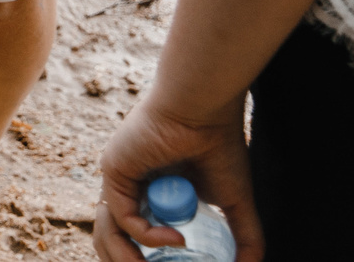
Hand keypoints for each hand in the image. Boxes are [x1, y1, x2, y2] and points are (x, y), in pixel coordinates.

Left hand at [93, 96, 262, 261]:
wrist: (204, 111)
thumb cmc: (220, 148)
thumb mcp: (235, 203)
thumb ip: (244, 237)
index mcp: (152, 197)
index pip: (134, 241)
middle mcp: (130, 190)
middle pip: (114, 242)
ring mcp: (119, 181)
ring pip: (109, 235)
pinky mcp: (113, 171)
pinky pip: (122, 216)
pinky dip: (149, 236)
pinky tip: (177, 240)